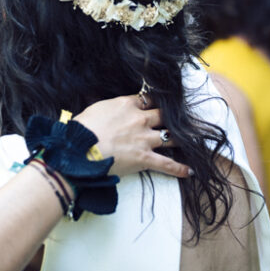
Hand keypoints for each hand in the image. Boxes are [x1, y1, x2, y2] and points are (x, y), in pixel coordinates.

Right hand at [74, 95, 188, 178]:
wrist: (79, 150)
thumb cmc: (81, 130)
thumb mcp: (95, 109)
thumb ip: (109, 107)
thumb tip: (110, 108)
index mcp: (126, 105)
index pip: (148, 99)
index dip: (154, 101)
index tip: (158, 103)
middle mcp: (139, 119)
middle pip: (163, 115)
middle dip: (172, 117)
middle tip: (180, 119)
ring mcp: (144, 139)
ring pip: (170, 136)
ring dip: (180, 139)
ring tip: (190, 141)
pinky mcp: (145, 159)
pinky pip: (167, 164)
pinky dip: (179, 169)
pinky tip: (189, 171)